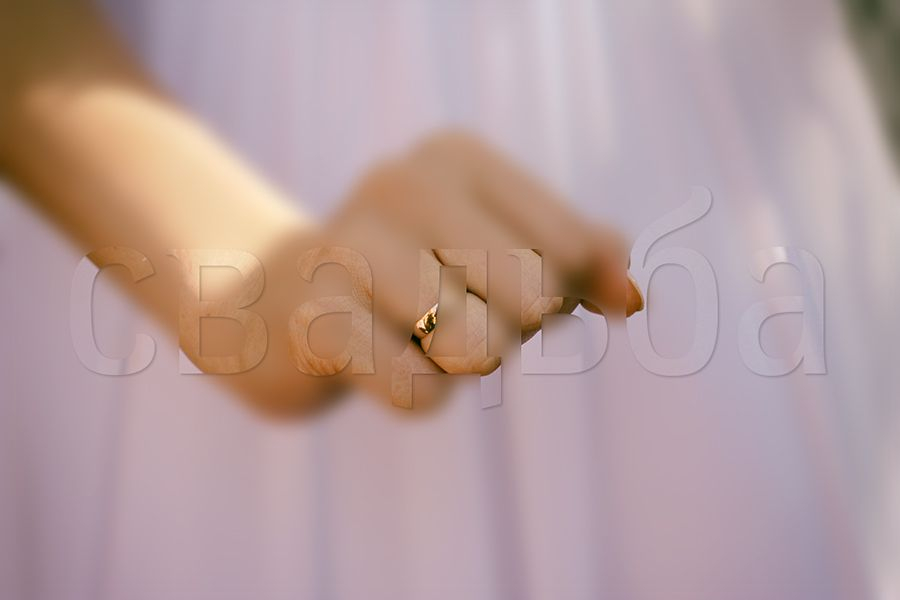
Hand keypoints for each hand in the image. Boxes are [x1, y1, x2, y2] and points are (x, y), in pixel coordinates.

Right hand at [276, 131, 641, 412]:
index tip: (489, 284)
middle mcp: (400, 182)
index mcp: (456, 157)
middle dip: (506, 331)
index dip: (554, 291)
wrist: (282, 314)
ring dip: (458, 364)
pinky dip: (416, 395)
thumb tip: (632, 294)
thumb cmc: (413, 283)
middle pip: (535, 298)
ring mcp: (347, 245)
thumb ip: (583, 261)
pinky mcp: (313, 319)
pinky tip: (376, 364)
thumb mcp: (505, 256)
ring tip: (407, 333)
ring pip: (480, 347)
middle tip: (445, 315)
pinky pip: (419, 392)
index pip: (573, 248)